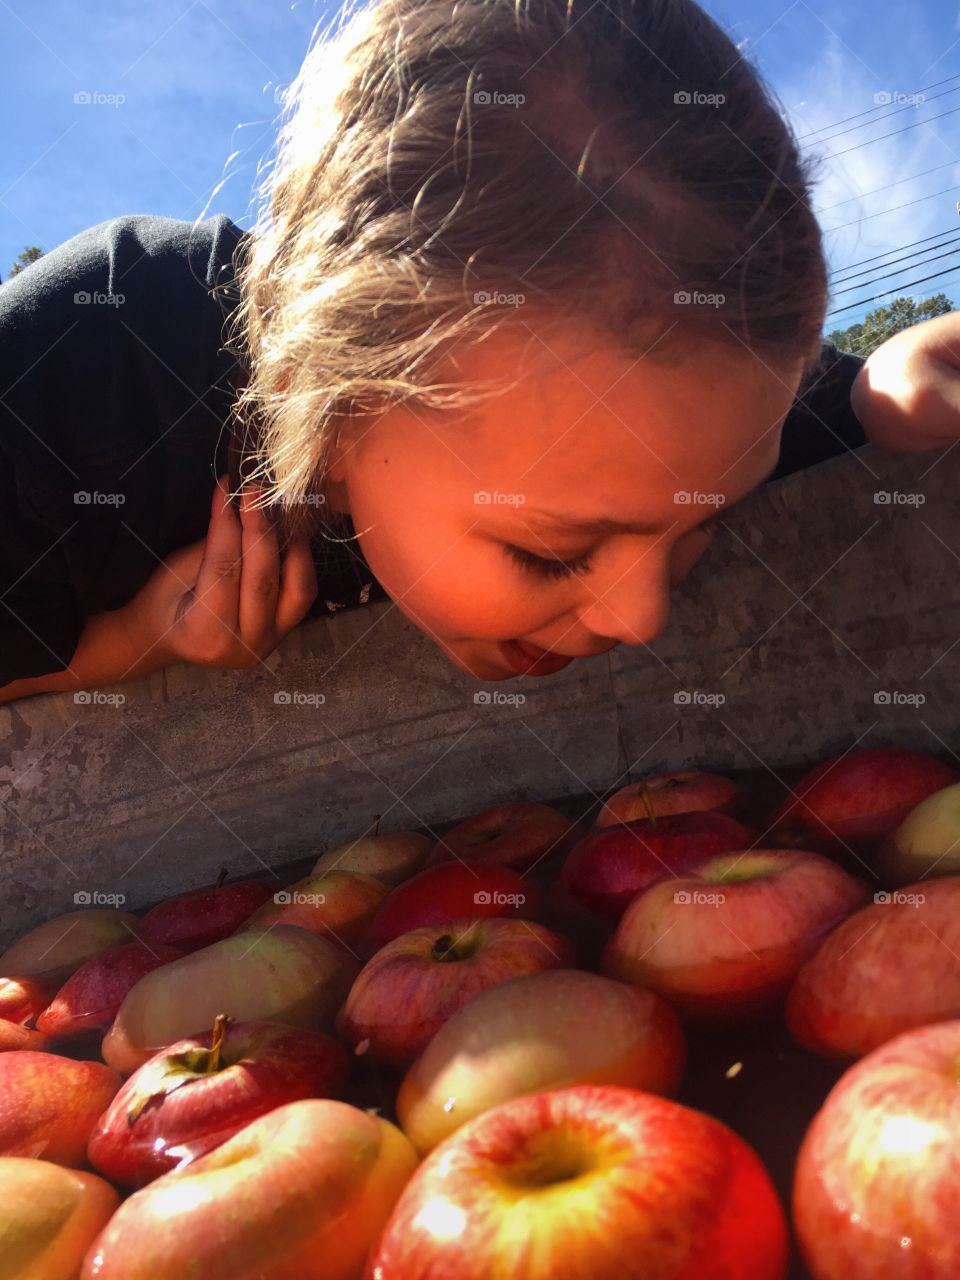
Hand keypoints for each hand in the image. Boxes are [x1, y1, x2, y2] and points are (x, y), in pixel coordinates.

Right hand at [124, 474, 318, 670]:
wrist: (167, 637)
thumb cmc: (164, 602)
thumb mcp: (177, 571)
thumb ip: (214, 544)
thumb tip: (238, 500)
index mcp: (205, 633)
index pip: (223, 570)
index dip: (228, 524)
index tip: (229, 487)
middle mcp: (244, 646)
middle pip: (262, 579)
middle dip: (261, 529)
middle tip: (256, 491)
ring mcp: (270, 642)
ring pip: (296, 588)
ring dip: (291, 543)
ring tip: (278, 509)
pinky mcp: (286, 632)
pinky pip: (304, 592)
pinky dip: (301, 560)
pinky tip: (291, 533)